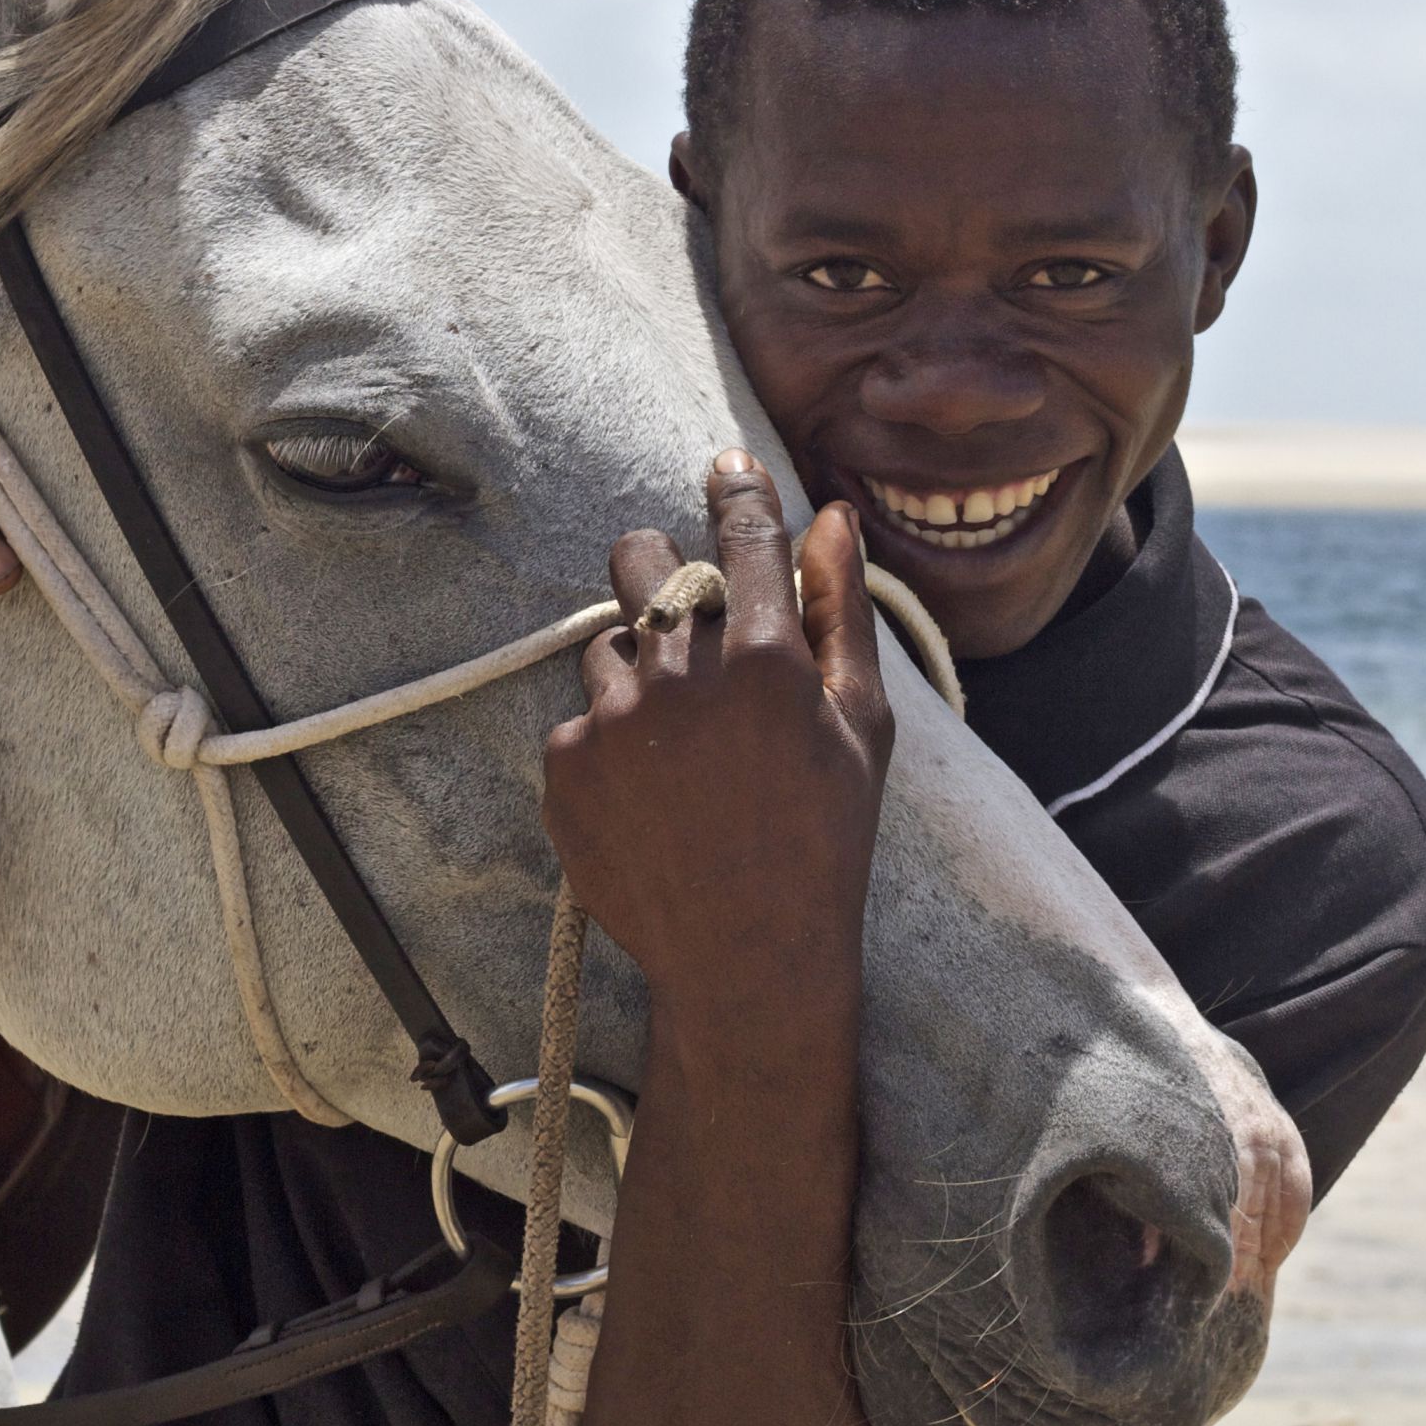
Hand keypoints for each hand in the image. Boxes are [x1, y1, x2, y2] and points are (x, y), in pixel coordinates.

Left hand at [543, 453, 892, 1010]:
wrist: (745, 958)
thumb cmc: (824, 839)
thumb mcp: (861, 727)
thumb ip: (843, 612)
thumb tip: (831, 519)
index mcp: (765, 659)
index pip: (743, 536)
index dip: (737, 492)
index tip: (727, 467)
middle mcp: (680, 674)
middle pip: (641, 561)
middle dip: (658, 567)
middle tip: (683, 611)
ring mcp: (613, 720)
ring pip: (609, 644)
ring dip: (639, 671)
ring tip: (682, 748)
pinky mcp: (564, 765)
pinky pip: (581, 720)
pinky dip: (612, 743)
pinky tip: (653, 796)